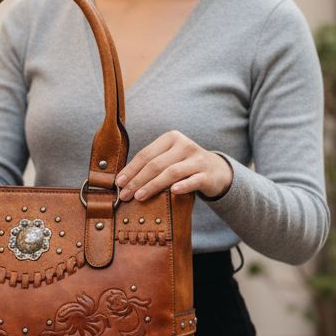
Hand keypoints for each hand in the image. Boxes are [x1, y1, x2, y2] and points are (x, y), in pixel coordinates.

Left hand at [115, 130, 232, 201]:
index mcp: (171, 138)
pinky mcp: (207, 174)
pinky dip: (183, 186)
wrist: (216, 170)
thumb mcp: (169, 158)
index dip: (131, 169)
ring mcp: (197, 159)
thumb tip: (123, 180)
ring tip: (139, 197)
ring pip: (172, 172)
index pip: (146, 154)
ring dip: (153, 185)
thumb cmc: (185, 165)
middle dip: (138, 180)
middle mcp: (184, 145)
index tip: (119, 183)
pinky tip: (172, 192)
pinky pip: (193, 180)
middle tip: (125, 194)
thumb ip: (151, 164)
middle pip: (156, 164)